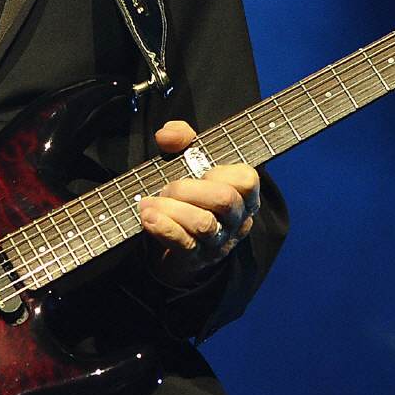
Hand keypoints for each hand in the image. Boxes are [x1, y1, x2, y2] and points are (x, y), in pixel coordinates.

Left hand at [138, 120, 259, 282]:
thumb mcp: (188, 159)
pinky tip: (148, 218)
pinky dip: (164, 228)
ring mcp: (218, 241)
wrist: (175, 242)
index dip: (221, 172)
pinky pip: (184, 244)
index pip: (247, 180)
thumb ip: (181, 137)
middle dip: (188, 189)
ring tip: (149, 203)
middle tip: (166, 188)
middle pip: (224, 200)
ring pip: (203, 224)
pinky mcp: (197, 258)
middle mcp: (236, 219)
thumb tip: (167, 136)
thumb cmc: (189, 195)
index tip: (201, 172)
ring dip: (171, 209)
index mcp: (243, 195)